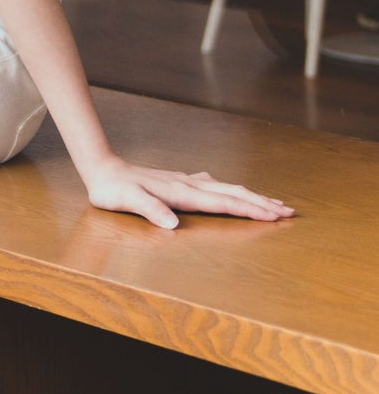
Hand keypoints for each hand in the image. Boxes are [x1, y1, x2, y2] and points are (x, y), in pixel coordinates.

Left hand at [83, 157, 294, 230]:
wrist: (103, 169)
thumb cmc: (114, 190)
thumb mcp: (128, 201)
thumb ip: (150, 210)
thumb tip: (172, 224)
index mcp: (183, 193)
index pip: (224, 203)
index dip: (250, 210)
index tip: (275, 217)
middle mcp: (190, 185)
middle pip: (234, 194)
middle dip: (262, 203)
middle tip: (289, 212)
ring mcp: (186, 182)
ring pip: (227, 188)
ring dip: (251, 196)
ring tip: (272, 203)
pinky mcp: (179, 182)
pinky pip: (213, 187)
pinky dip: (230, 191)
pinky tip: (229, 190)